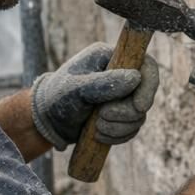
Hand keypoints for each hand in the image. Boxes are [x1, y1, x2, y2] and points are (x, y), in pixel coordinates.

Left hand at [31, 43, 161, 150]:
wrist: (46, 121)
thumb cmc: (57, 98)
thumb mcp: (77, 89)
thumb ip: (105, 83)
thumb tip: (135, 78)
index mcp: (110, 58)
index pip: (145, 65)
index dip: (149, 86)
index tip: (139, 106)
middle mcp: (120, 74)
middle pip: (145, 95)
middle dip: (126, 112)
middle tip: (103, 117)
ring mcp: (122, 96)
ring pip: (139, 116)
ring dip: (120, 126)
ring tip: (97, 127)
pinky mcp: (120, 115)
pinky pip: (132, 129)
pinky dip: (118, 136)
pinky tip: (99, 135)